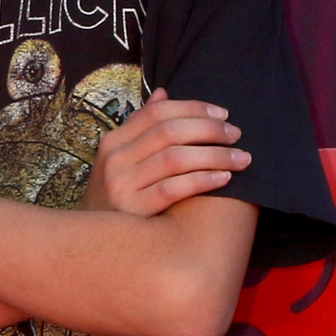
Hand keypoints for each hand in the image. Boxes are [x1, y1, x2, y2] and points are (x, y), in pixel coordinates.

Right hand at [83, 90, 246, 215]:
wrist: (94, 242)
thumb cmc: (118, 197)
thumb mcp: (123, 159)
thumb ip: (142, 128)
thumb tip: (164, 93)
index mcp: (113, 141)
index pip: (157, 111)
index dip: (193, 108)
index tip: (223, 114)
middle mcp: (115, 159)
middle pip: (169, 131)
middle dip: (209, 130)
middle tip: (236, 135)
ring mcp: (122, 184)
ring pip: (175, 158)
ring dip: (215, 155)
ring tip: (241, 158)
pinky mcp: (134, 209)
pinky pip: (175, 188)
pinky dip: (203, 180)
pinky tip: (225, 179)